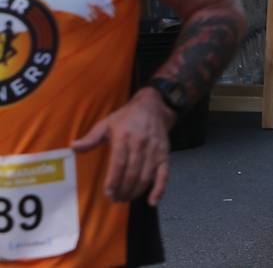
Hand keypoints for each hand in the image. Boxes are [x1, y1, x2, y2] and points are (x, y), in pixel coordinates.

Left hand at [72, 88, 174, 204]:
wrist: (153, 107)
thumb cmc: (126, 117)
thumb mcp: (106, 124)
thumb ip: (91, 138)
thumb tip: (73, 146)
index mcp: (124, 137)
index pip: (119, 163)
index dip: (114, 181)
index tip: (108, 193)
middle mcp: (141, 144)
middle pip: (132, 172)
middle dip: (123, 189)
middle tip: (116, 199)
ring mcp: (155, 150)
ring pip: (146, 176)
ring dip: (136, 191)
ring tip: (126, 198)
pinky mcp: (165, 154)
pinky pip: (164, 173)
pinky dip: (160, 189)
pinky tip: (152, 201)